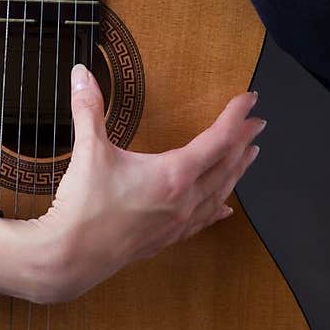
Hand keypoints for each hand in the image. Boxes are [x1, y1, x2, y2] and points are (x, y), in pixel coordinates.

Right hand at [0, 65, 264, 304]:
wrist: (72, 257)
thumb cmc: (85, 205)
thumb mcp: (89, 150)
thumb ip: (89, 108)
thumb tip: (81, 72)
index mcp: (173, 175)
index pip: (217, 140)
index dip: (235, 117)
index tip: (250, 100)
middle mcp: (185, 200)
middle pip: (226, 167)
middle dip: (243, 142)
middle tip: (258, 123)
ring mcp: (178, 222)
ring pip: (220, 193)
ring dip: (237, 172)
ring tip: (250, 155)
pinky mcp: (167, 238)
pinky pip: (204, 219)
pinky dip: (219, 207)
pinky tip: (227, 208)